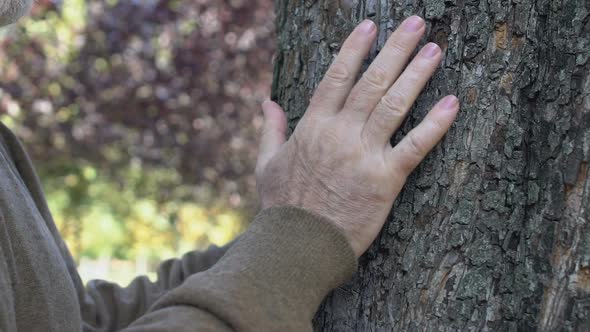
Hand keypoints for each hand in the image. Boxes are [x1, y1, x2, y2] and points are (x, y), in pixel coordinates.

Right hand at [255, 16, 459, 256]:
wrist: (300, 245)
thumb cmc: (283, 206)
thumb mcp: (266, 164)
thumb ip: (270, 130)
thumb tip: (266, 102)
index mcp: (313, 126)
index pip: (337, 76)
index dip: (355, 49)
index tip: (370, 26)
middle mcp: (340, 133)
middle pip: (372, 82)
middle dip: (395, 49)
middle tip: (416, 24)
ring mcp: (364, 155)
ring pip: (394, 105)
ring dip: (416, 75)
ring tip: (434, 50)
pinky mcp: (385, 180)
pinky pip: (414, 147)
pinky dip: (435, 125)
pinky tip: (452, 103)